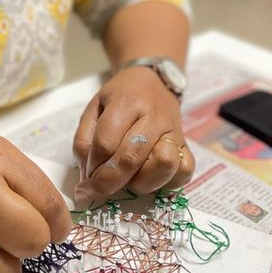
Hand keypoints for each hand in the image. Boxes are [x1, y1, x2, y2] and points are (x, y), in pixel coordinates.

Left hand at [73, 67, 194, 200]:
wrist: (153, 82)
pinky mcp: (187, 146)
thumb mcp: (94, 108)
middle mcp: (154, 117)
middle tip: (94, 190)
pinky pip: (183, 173)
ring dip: (140, 181)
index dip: (91, 166)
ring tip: (128, 178)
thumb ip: (84, 141)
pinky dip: (166, 182)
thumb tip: (87, 178)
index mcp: (127, 102)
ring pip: (163, 165)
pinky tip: (149, 176)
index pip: (105, 142)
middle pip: (130, 158)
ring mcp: (174, 132)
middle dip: (107, 182)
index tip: (84, 178)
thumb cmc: (119, 97)